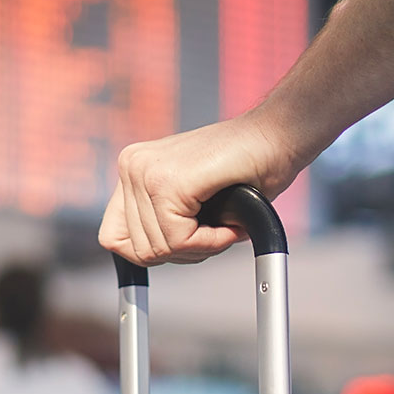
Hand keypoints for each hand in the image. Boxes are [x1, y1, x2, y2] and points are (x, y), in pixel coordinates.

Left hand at [100, 110, 310, 265]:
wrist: (280, 135)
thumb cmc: (246, 167)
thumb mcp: (189, 201)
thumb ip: (160, 222)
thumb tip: (142, 258)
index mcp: (132, 168)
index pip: (114, 237)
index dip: (152, 252)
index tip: (185, 243)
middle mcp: (132, 166)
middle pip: (137, 249)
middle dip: (182, 252)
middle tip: (216, 233)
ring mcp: (145, 172)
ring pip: (159, 249)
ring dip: (200, 248)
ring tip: (226, 225)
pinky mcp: (168, 182)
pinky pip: (179, 241)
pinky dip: (210, 244)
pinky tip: (230, 226)